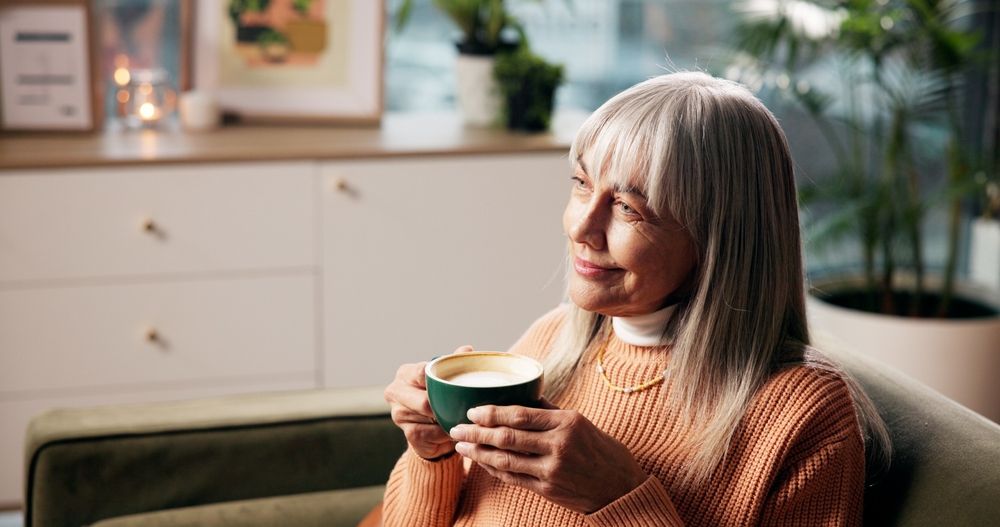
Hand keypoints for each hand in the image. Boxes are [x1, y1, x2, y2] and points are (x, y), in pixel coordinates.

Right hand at [383, 345, 473, 459]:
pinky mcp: (408, 434)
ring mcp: (398, 414)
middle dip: (444, 405)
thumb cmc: (438, 397)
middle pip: (423, 400)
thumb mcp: (445, 378)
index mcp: (405, 373)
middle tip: (463, 406)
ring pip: (429, 417)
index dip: (439, 380)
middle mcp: (396, 392)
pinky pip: (432, 433)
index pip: (421, 372)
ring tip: (460, 417)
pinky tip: (452, 428)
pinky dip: (445, 432)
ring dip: (447, 419)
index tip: (456, 385)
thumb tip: (467, 349)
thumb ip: (454, 363)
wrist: (430, 430)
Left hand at [449, 400, 647, 513]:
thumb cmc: (600, 449)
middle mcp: (558, 445)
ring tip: (462, 445)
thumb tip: (521, 394)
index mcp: (566, 422)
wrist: (620, 487)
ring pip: (505, 459)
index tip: (473, 409)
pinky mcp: (547, 489)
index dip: (492, 412)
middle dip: (477, 432)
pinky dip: (493, 468)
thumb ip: (549, 410)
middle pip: (508, 437)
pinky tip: (481, 461)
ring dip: (479, 452)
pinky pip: (513, 478)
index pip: (520, 414)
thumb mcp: (579, 421)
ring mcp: (552, 469)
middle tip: (457, 427)